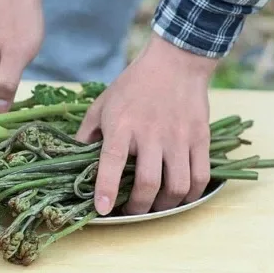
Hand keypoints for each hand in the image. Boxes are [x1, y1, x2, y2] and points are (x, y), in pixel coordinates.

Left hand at [76, 34, 218, 215]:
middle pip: (147, 183)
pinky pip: (200, 176)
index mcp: (122, 125)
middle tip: (131, 211)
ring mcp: (178, 137)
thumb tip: (72, 160)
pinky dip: (191, 194)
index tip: (103, 209)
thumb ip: (86, 134)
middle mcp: (151, 133)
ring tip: (156, 206)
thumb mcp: (101, 104)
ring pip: (177, 186)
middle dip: (138, 207)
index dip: (107, 189)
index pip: (112, 162)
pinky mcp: (200, 138)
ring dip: (165, 205)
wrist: (176, 61)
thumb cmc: (133, 85)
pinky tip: (180, 196)